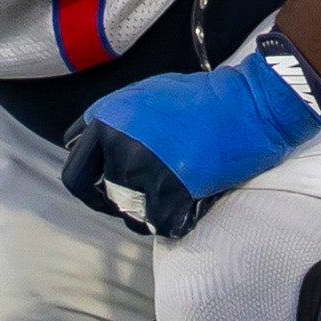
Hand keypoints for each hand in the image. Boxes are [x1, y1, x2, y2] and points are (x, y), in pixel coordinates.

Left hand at [61, 30, 320, 237]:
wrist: (245, 105)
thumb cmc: (200, 97)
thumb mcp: (143, 95)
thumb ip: (114, 121)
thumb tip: (100, 145)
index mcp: (104, 119)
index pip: (75, 165)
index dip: (89, 179)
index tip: (105, 184)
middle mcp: (114, 145)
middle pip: (96, 193)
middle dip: (112, 200)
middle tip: (136, 199)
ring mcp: (140, 170)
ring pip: (127, 213)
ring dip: (145, 213)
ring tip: (168, 199)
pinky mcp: (169, 192)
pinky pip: (158, 225)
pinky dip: (172, 222)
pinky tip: (185, 208)